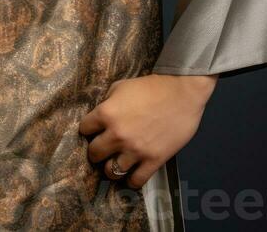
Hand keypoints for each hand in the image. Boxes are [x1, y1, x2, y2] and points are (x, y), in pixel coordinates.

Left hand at [78, 73, 217, 188]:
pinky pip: (135, 181)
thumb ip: (107, 102)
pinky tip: (132, 172)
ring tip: (116, 162)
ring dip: (111, 167)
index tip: (94, 130)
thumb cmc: (151, 86)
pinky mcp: (153, 161)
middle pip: (94, 154)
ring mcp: (135, 150)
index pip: (84, 129)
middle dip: (96, 150)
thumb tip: (100, 117)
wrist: (182, 94)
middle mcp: (117, 135)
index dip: (88, 129)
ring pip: (111, 171)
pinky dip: (131, 179)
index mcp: (107, 113)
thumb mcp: (121, 86)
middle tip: (103, 147)